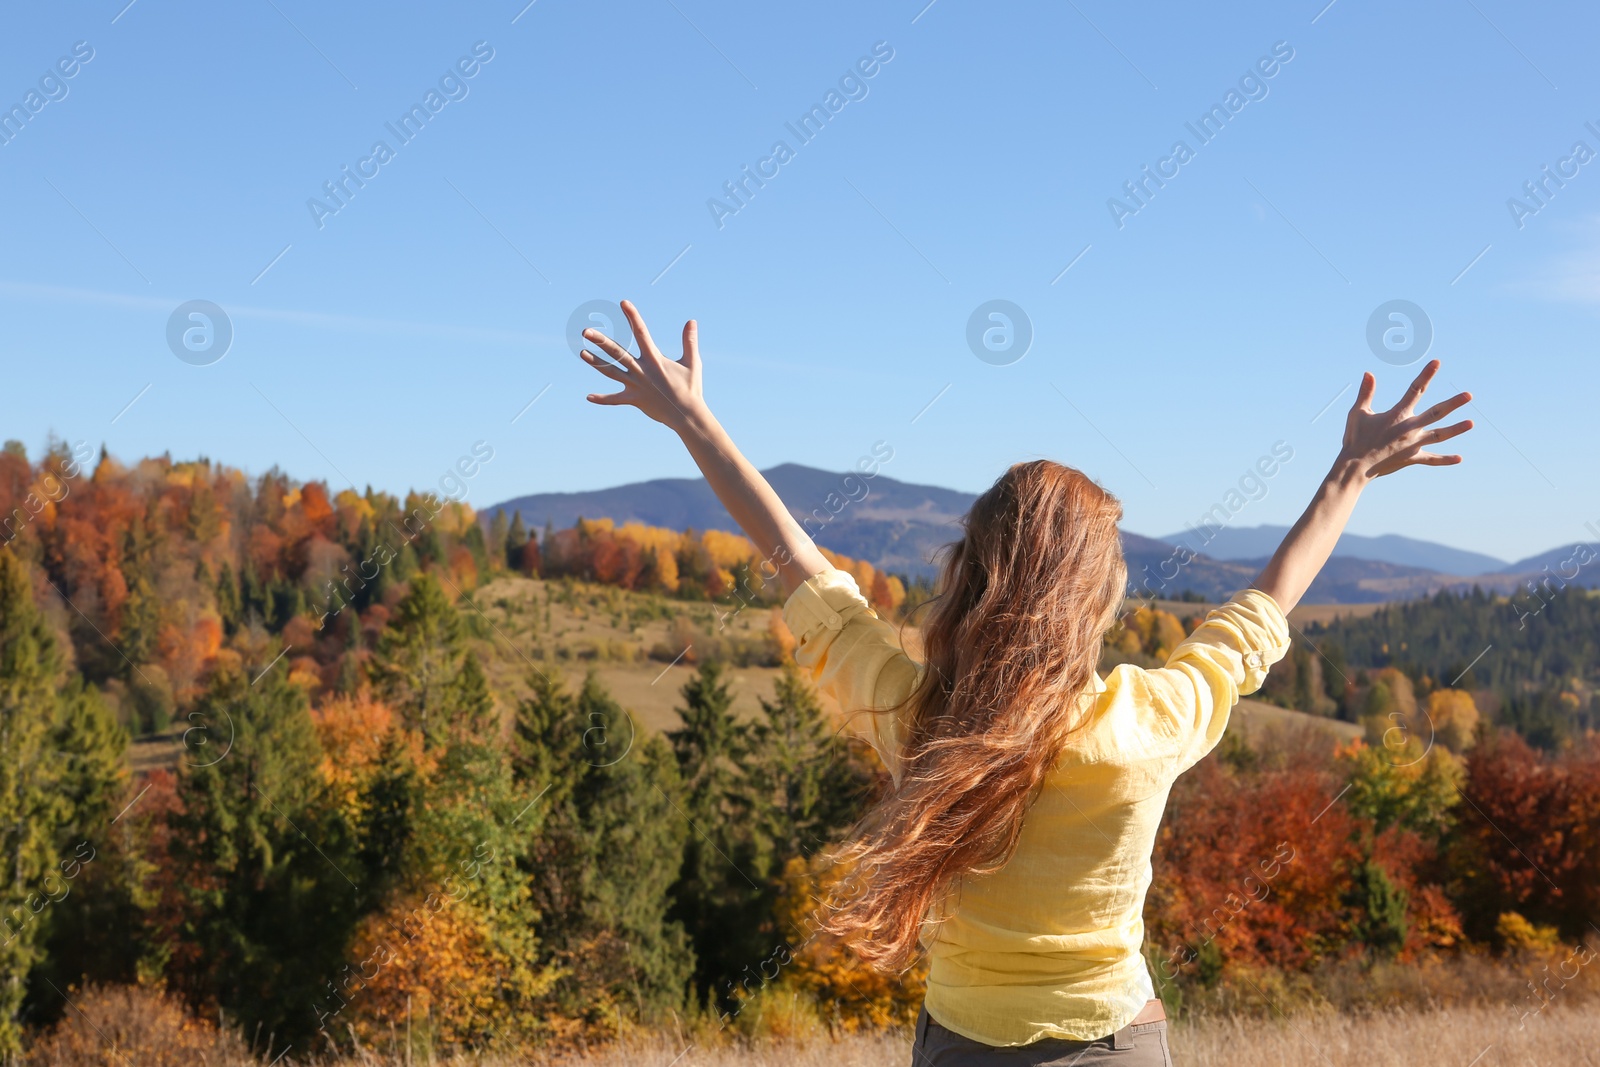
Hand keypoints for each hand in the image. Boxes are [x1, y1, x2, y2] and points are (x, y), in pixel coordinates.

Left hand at [578, 300, 705, 433]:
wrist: (687, 415)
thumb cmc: (691, 388)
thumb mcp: (692, 363)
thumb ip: (689, 341)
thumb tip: (691, 321)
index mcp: (654, 359)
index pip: (641, 333)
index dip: (633, 317)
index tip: (623, 303)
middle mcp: (642, 370)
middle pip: (617, 353)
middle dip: (601, 341)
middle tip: (585, 331)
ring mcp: (636, 385)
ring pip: (611, 372)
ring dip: (596, 363)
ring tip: (582, 353)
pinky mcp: (634, 400)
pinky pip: (615, 399)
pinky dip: (603, 399)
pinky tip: (589, 397)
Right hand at [1338, 360, 1472, 479]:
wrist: (1356, 467)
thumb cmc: (1355, 438)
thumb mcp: (1358, 413)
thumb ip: (1366, 393)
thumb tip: (1368, 373)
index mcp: (1397, 415)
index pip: (1415, 390)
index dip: (1426, 375)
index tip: (1437, 362)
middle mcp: (1410, 429)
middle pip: (1436, 413)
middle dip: (1453, 403)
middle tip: (1469, 395)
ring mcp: (1413, 445)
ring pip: (1439, 435)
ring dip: (1456, 429)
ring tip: (1471, 423)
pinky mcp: (1412, 458)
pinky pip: (1431, 459)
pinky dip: (1444, 459)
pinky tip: (1459, 458)